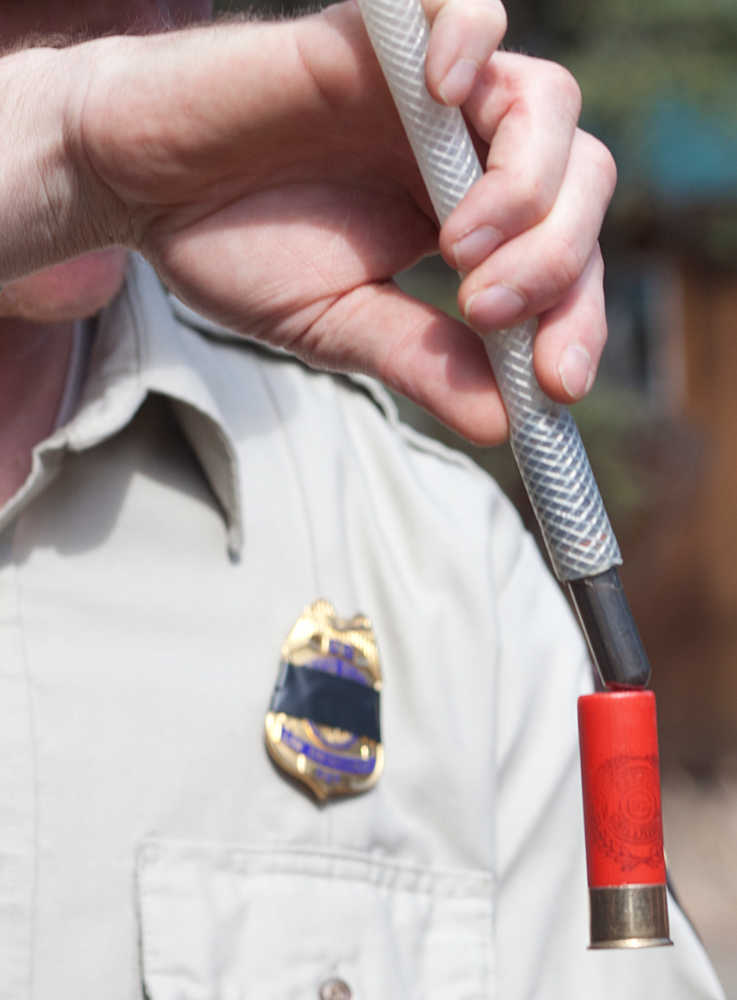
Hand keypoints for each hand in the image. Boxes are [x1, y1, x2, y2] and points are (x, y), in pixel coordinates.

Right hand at [10, 1, 615, 443]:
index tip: (556, 385)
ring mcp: (429, 92)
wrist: (143, 184)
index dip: (577, 318)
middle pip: (580, 178)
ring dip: (525, 185)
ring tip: (458, 248)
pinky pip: (462, 8)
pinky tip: (445, 97)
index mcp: (465, 219)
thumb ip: (422, 361)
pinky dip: (475, 40)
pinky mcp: (380, 38)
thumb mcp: (339, 325)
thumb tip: (503, 424)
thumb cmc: (236, 249)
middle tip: (487, 311)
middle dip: (557, 258)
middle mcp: (463, 152)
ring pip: (544, 102)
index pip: (565, 258)